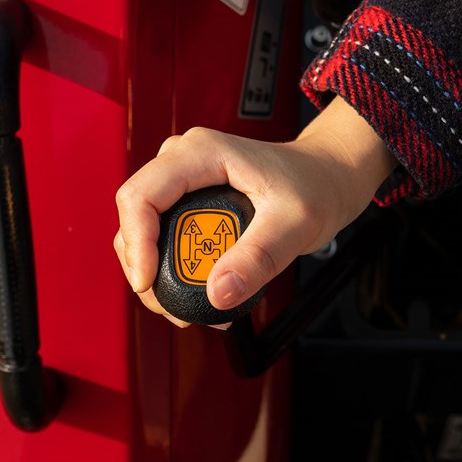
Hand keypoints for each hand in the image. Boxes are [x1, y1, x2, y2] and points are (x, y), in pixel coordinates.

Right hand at [113, 97, 395, 326]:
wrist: (327, 177)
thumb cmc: (314, 184)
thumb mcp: (295, 222)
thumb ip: (259, 257)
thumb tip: (219, 293)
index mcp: (200, 153)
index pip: (140, 195)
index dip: (135, 242)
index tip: (148, 282)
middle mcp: (182, 162)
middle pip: (134, 217)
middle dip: (145, 268)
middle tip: (173, 308)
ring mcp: (182, 182)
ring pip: (142, 232)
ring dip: (158, 274)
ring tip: (192, 307)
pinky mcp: (188, 202)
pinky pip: (162, 237)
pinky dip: (174, 270)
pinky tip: (202, 293)